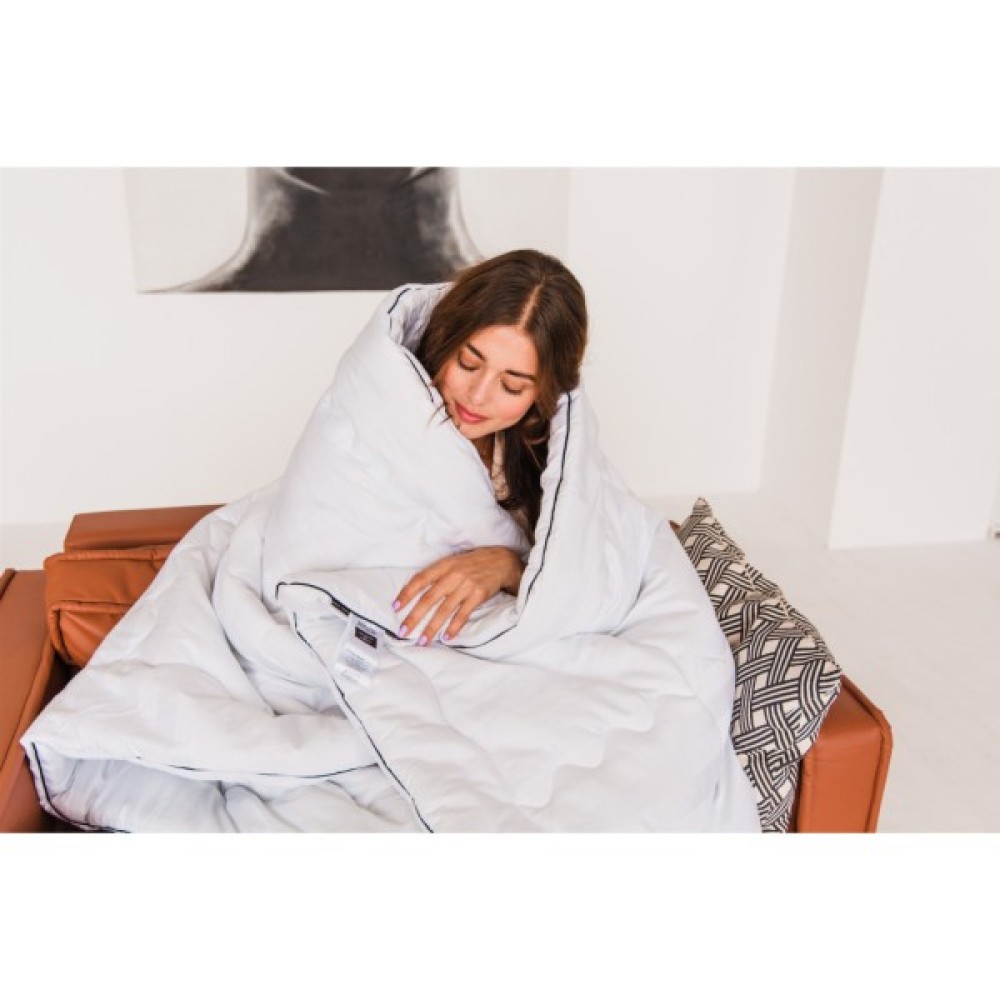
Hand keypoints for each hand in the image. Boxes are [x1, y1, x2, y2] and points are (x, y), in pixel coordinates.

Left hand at [393, 547, 524, 644]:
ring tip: (422, 641)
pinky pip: (463, 614)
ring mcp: (466, 586)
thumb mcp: (452, 562)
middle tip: (403, 631)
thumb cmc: (472, 563)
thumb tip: (414, 592)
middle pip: (429, 598)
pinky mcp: (478, 595)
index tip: (396, 607)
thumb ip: (436, 575)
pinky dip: (454, 627)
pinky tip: (446, 637)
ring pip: (444, 610)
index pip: (420, 580)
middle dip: (415, 616)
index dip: (406, 593)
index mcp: (443, 565)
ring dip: (432, 627)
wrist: (500, 561)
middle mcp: (453, 575)